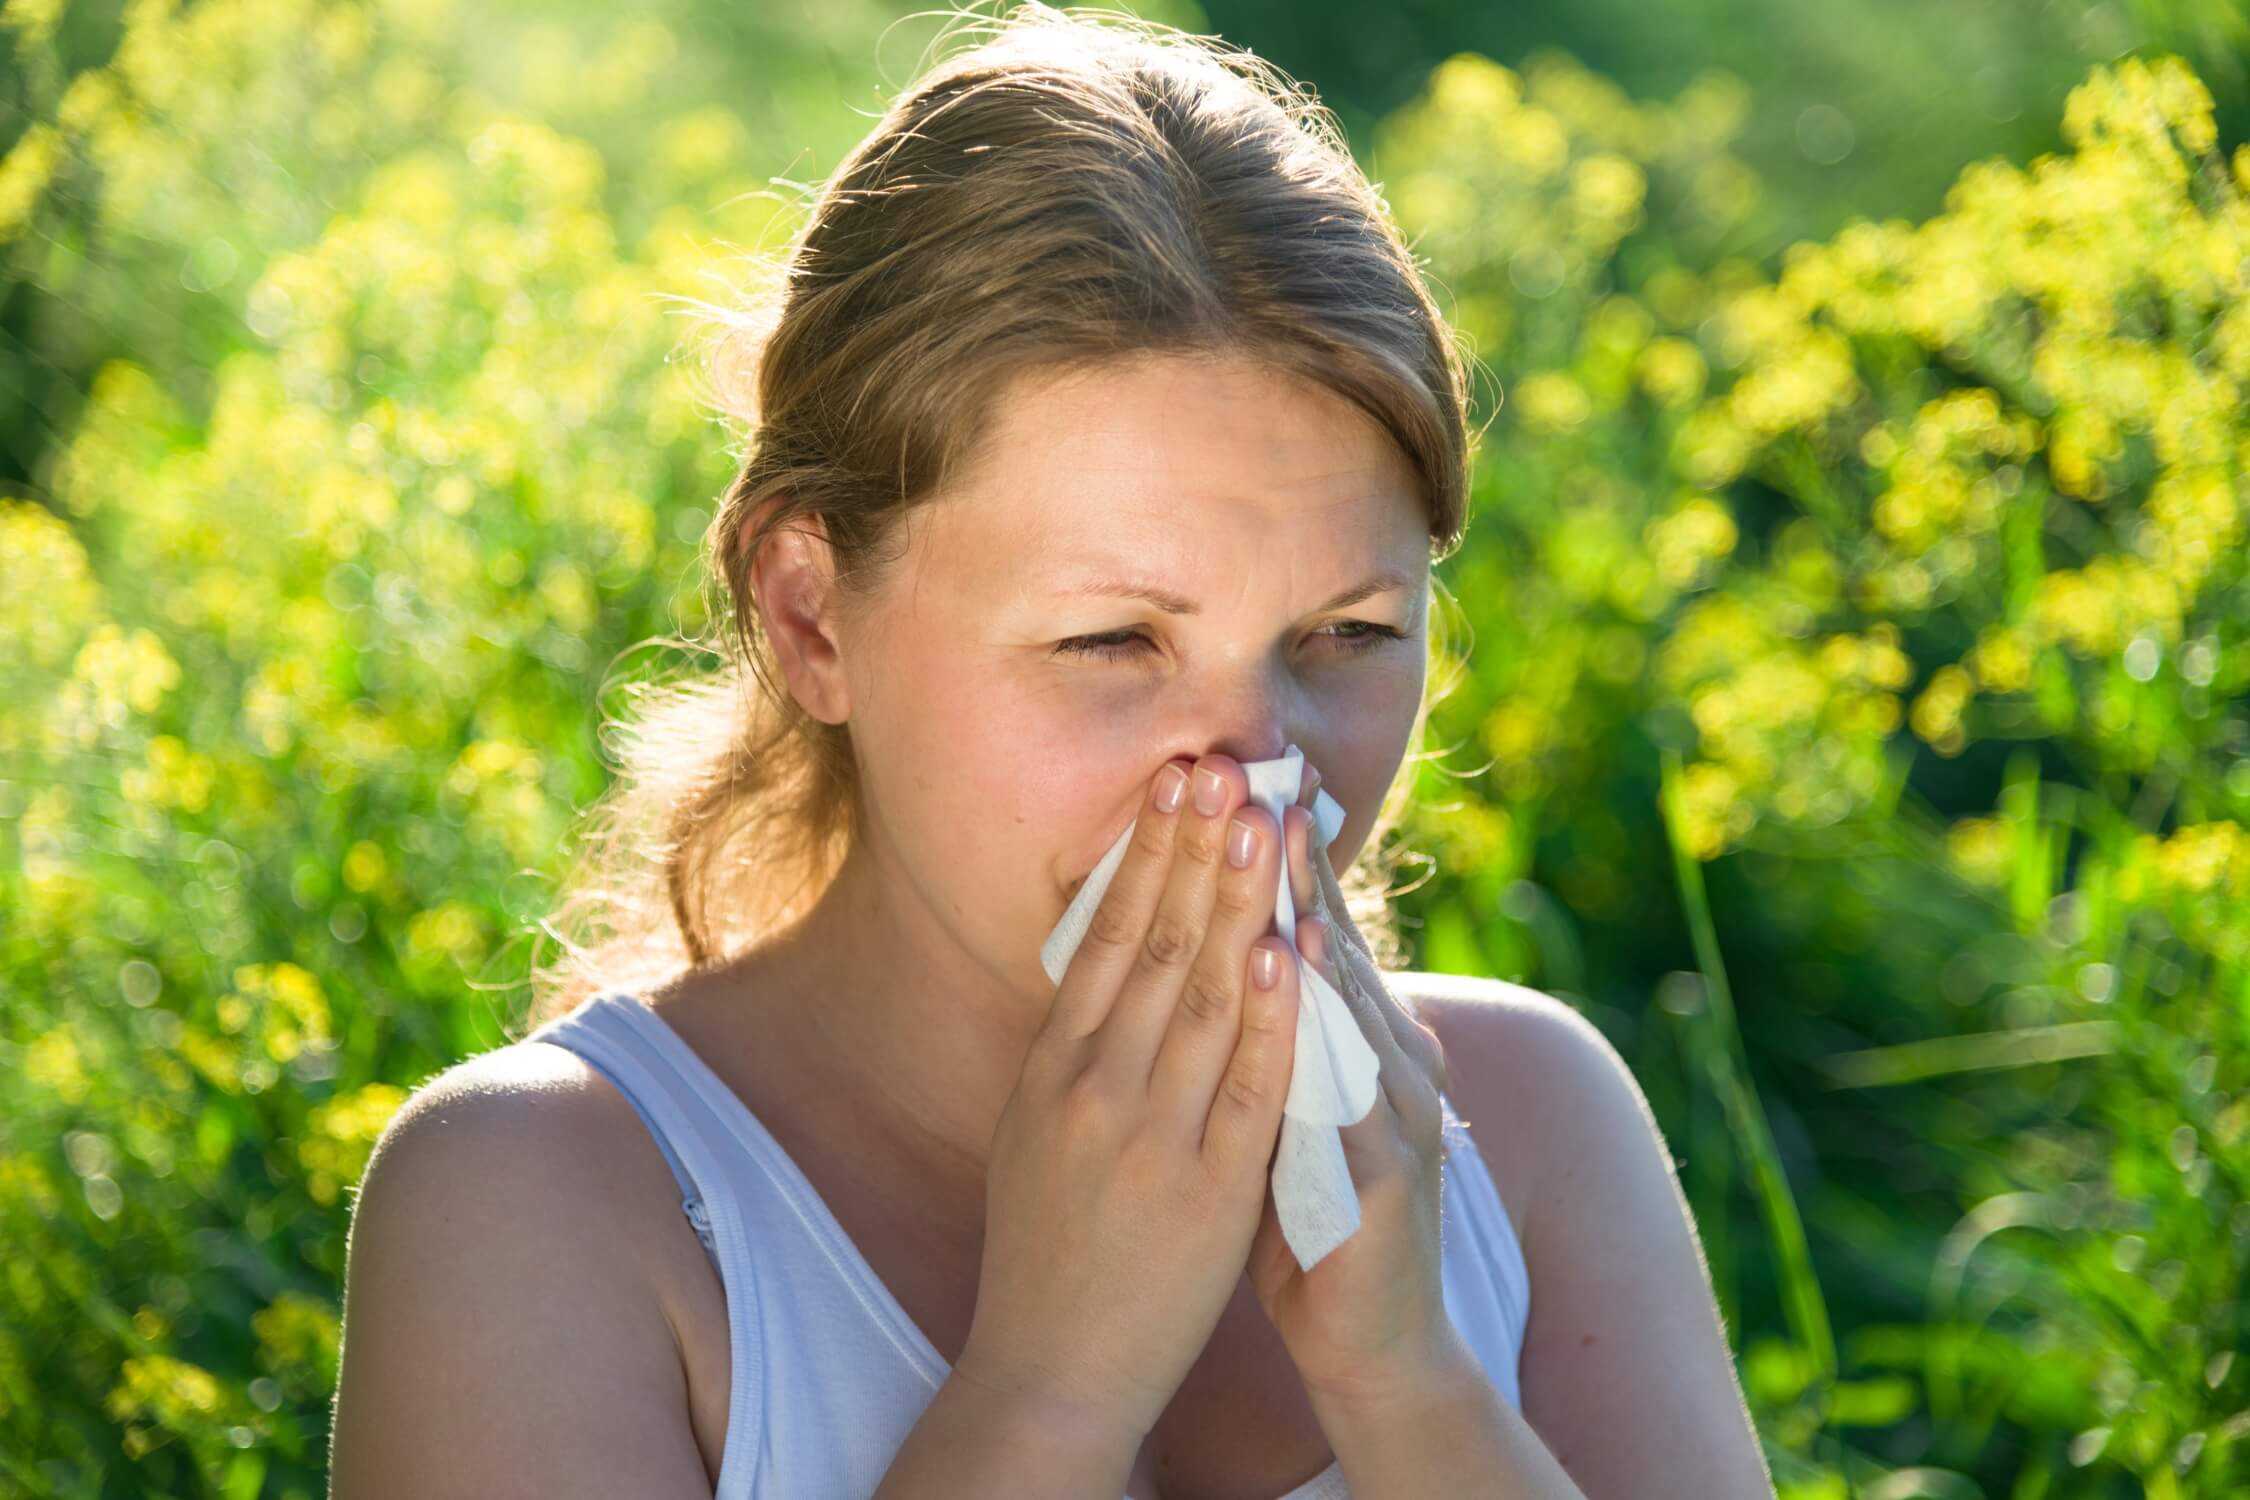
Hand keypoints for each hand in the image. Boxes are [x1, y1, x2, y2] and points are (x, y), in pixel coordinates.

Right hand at [957, 754, 1304, 1448]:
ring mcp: (1150, 1136)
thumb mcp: (1035, 1131)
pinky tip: (1278, 950)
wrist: (1051, 1366)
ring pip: (1199, 996)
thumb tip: (1100, 962)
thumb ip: (1073, 1050)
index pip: (1104, 938)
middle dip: (1191, 851)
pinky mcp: (1206, 1190)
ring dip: (1233, 902)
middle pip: (1151, 946)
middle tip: (1219, 768)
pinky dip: (1263, 1015)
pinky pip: (1243, 1087)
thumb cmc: (1047, 1247)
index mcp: (1054, 1070)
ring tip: (1256, 823)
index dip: (1144, 855)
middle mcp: (1094, 1088)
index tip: (1174, 785)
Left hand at [1244, 767, 1461, 1406]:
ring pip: (1351, 1003)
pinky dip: (1322, 1030)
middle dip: (1289, 864)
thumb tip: (1211, 957)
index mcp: (1356, 1046)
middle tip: (1255, 781)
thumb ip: (1257, 1040)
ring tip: (1275, 850)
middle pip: (1336, 948)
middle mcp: (1391, 1064)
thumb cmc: (1311, 1226)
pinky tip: (1299, 975)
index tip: (1231, 784)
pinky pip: (1351, 1092)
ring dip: (1315, 923)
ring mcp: (1399, 1117)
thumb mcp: (1277, 1115)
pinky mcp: (1392, 1179)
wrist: (1370, 1349)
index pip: (1311, 932)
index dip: (1271, 860)